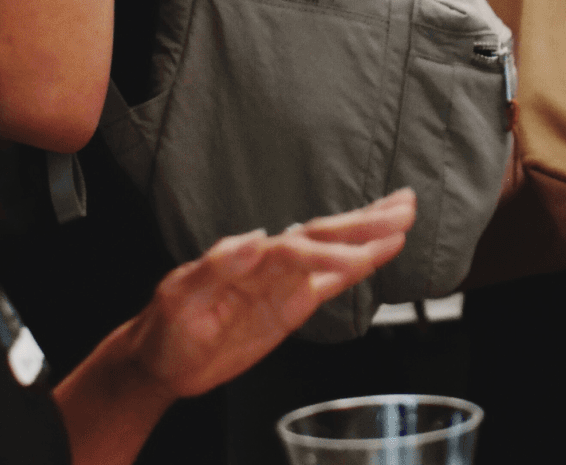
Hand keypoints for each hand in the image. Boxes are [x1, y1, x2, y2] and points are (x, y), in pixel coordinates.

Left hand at [134, 189, 414, 399]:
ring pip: (334, 252)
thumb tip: (250, 239)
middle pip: (325, 237)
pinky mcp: (290, 305)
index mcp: (246, 259)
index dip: (327, 253)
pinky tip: (381, 252)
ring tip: (404, 215)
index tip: (357, 259)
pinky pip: (331, 282)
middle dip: (365, 223)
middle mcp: (271, 264)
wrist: (161, 359)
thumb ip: (215, 266)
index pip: (294, 250)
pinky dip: (359, 267)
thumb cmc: (165, 327)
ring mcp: (283, 283)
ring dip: (370, 234)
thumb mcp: (180, 297)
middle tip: (403, 207)